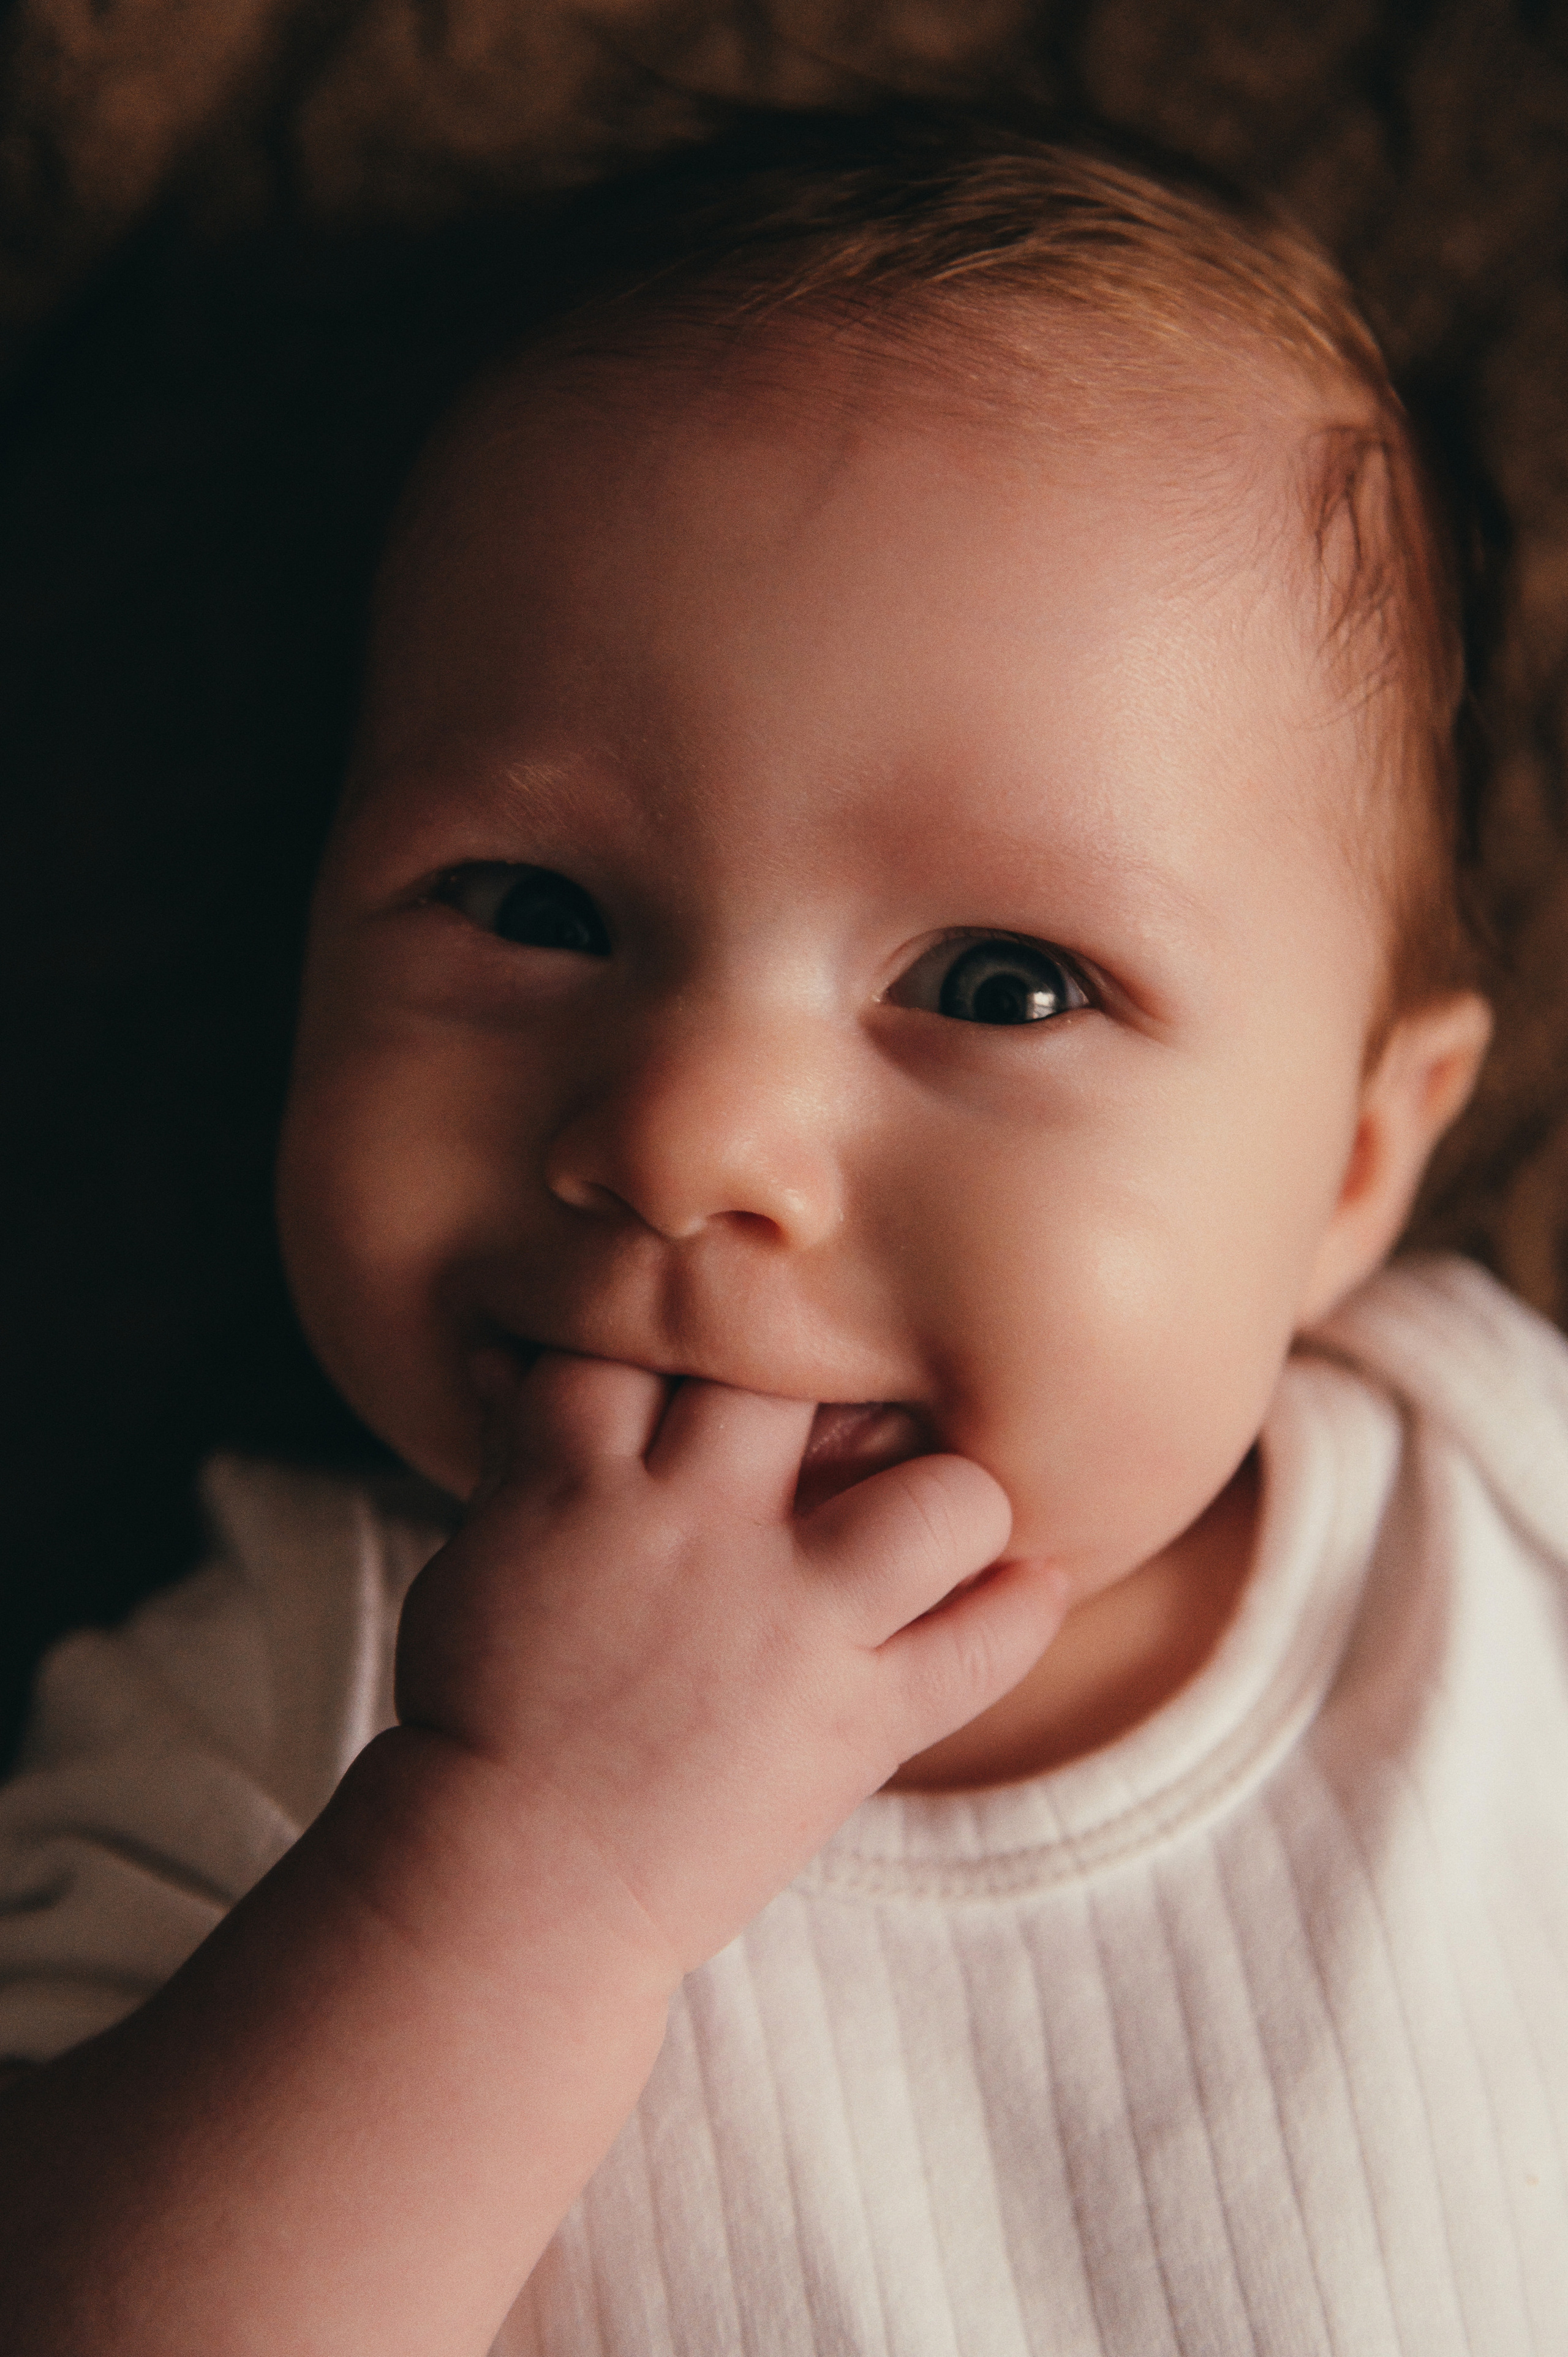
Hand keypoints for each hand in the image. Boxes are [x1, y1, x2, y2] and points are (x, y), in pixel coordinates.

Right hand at [394, 1353, 1069, 1971]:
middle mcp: (698, 1530)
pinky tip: (1034, 1583)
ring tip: (943, 1507)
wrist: (505, 1887)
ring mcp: (788, 1625)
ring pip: (935, 1503)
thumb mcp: (479, 1556)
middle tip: (850, 1398)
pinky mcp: (853, 1726)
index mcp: (581, 1480)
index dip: (699, 1321)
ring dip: (953, 1495)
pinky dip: (1020, 1616)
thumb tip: (506, 1363)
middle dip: (830, 1371)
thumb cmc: (479, 1715)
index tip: (730, 1338)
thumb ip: (521, 1458)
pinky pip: (977, 1652)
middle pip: (802, 1381)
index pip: (653, 1334)